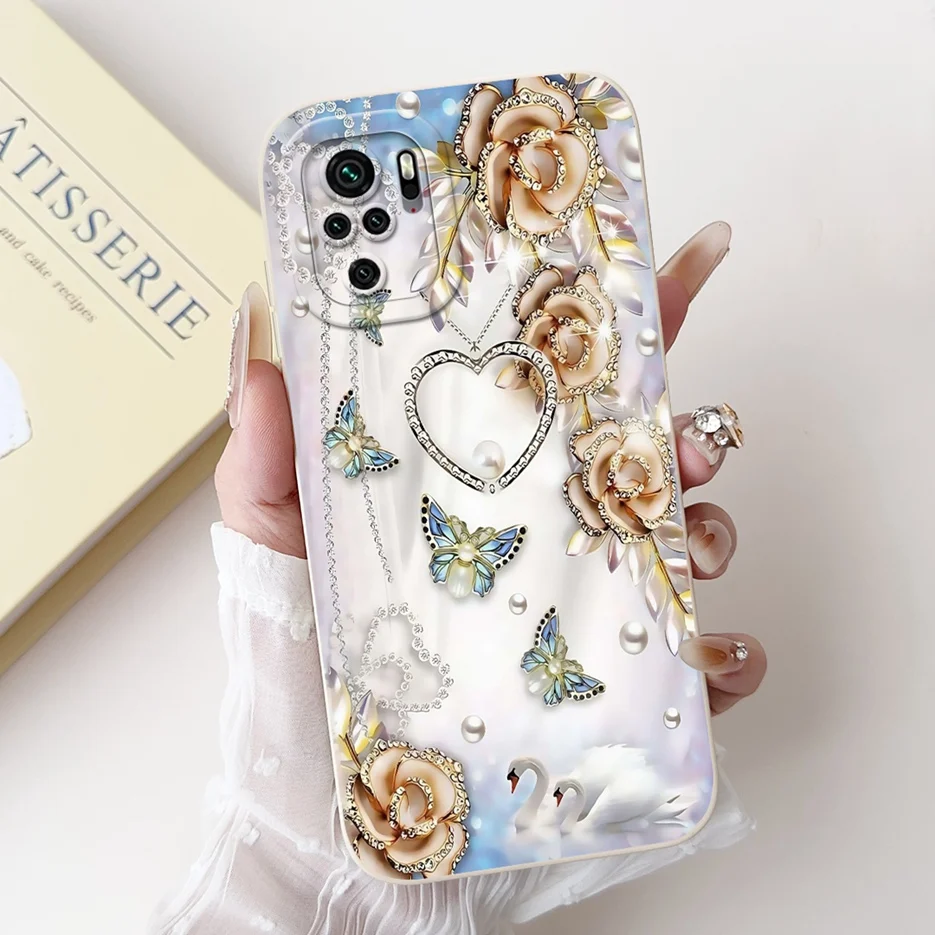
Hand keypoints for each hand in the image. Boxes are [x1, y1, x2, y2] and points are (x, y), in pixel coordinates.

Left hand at [214, 223, 765, 712]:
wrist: (319, 793)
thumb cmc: (298, 657)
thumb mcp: (271, 537)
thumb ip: (268, 449)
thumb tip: (257, 341)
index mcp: (482, 475)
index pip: (561, 384)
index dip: (622, 321)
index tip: (670, 268)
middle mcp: (545, 529)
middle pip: (646, 456)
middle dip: (689, 429)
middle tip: (682, 436)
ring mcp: (585, 605)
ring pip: (688, 543)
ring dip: (711, 528)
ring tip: (686, 540)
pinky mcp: (614, 692)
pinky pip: (702, 669)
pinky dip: (729, 655)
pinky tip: (711, 651)